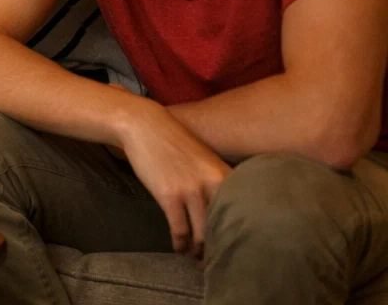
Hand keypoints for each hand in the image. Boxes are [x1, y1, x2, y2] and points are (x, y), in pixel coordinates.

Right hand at [117, 101, 231, 260]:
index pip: (241, 215)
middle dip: (219, 249)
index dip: (238, 236)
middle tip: (215, 261)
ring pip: (202, 235)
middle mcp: (214, 185)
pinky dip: (180, 245)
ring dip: (199, 252)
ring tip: (196, 259)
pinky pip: (180, 230)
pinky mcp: (169, 196)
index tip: (234, 247)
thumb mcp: (204, 159)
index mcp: (226, 175)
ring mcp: (192, 191)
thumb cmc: (174, 143)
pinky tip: (178, 249)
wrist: (145, 126)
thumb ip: (218, 182)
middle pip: (223, 229)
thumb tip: (225, 211)